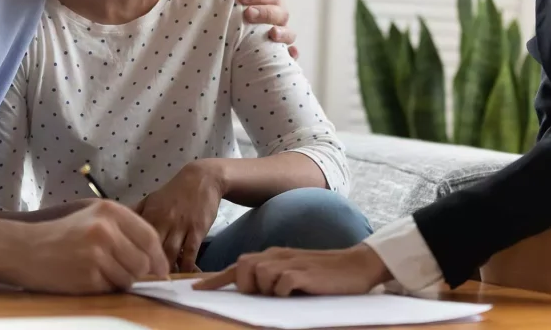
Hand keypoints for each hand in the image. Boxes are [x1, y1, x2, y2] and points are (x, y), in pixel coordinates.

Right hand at [17, 199, 168, 293]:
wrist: (25, 249)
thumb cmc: (61, 233)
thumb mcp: (93, 216)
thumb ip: (123, 229)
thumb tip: (154, 256)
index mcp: (110, 211)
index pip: (149, 236)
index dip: (159, 257)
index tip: (162, 269)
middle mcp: (106, 230)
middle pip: (143, 261)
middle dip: (139, 272)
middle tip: (124, 271)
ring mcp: (97, 254)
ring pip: (129, 278)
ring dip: (120, 281)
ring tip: (100, 271)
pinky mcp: (87, 276)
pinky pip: (111, 289)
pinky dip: (105, 288)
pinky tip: (89, 277)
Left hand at [135, 160, 225, 272]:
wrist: (202, 178)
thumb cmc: (174, 192)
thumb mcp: (151, 198)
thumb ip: (134, 214)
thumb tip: (113, 224)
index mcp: (150, 214)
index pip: (135, 238)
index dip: (130, 255)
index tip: (126, 270)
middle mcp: (164, 220)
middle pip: (151, 249)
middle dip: (146, 267)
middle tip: (141, 283)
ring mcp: (182, 226)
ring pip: (170, 253)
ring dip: (165, 269)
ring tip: (160, 283)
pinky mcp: (198, 230)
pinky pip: (191, 252)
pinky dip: (187, 266)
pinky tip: (183, 276)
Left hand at [192, 244, 391, 296]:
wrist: (356, 265)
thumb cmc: (323, 273)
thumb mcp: (293, 270)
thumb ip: (271, 275)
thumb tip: (248, 287)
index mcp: (271, 255)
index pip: (236, 266)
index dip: (214, 279)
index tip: (195, 290)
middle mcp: (276, 256)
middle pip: (241, 268)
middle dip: (245, 284)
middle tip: (264, 294)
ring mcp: (289, 264)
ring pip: (258, 277)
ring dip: (268, 289)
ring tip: (288, 292)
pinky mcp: (302, 274)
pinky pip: (280, 285)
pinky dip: (283, 291)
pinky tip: (297, 291)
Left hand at [240, 0, 297, 59]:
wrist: (232, 51)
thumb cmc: (235, 21)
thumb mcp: (237, 5)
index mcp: (269, 6)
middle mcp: (278, 21)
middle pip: (280, 13)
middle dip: (265, 12)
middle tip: (248, 13)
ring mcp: (282, 39)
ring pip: (290, 34)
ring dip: (283, 32)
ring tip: (272, 33)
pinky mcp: (281, 57)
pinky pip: (291, 56)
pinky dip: (292, 54)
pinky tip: (290, 53)